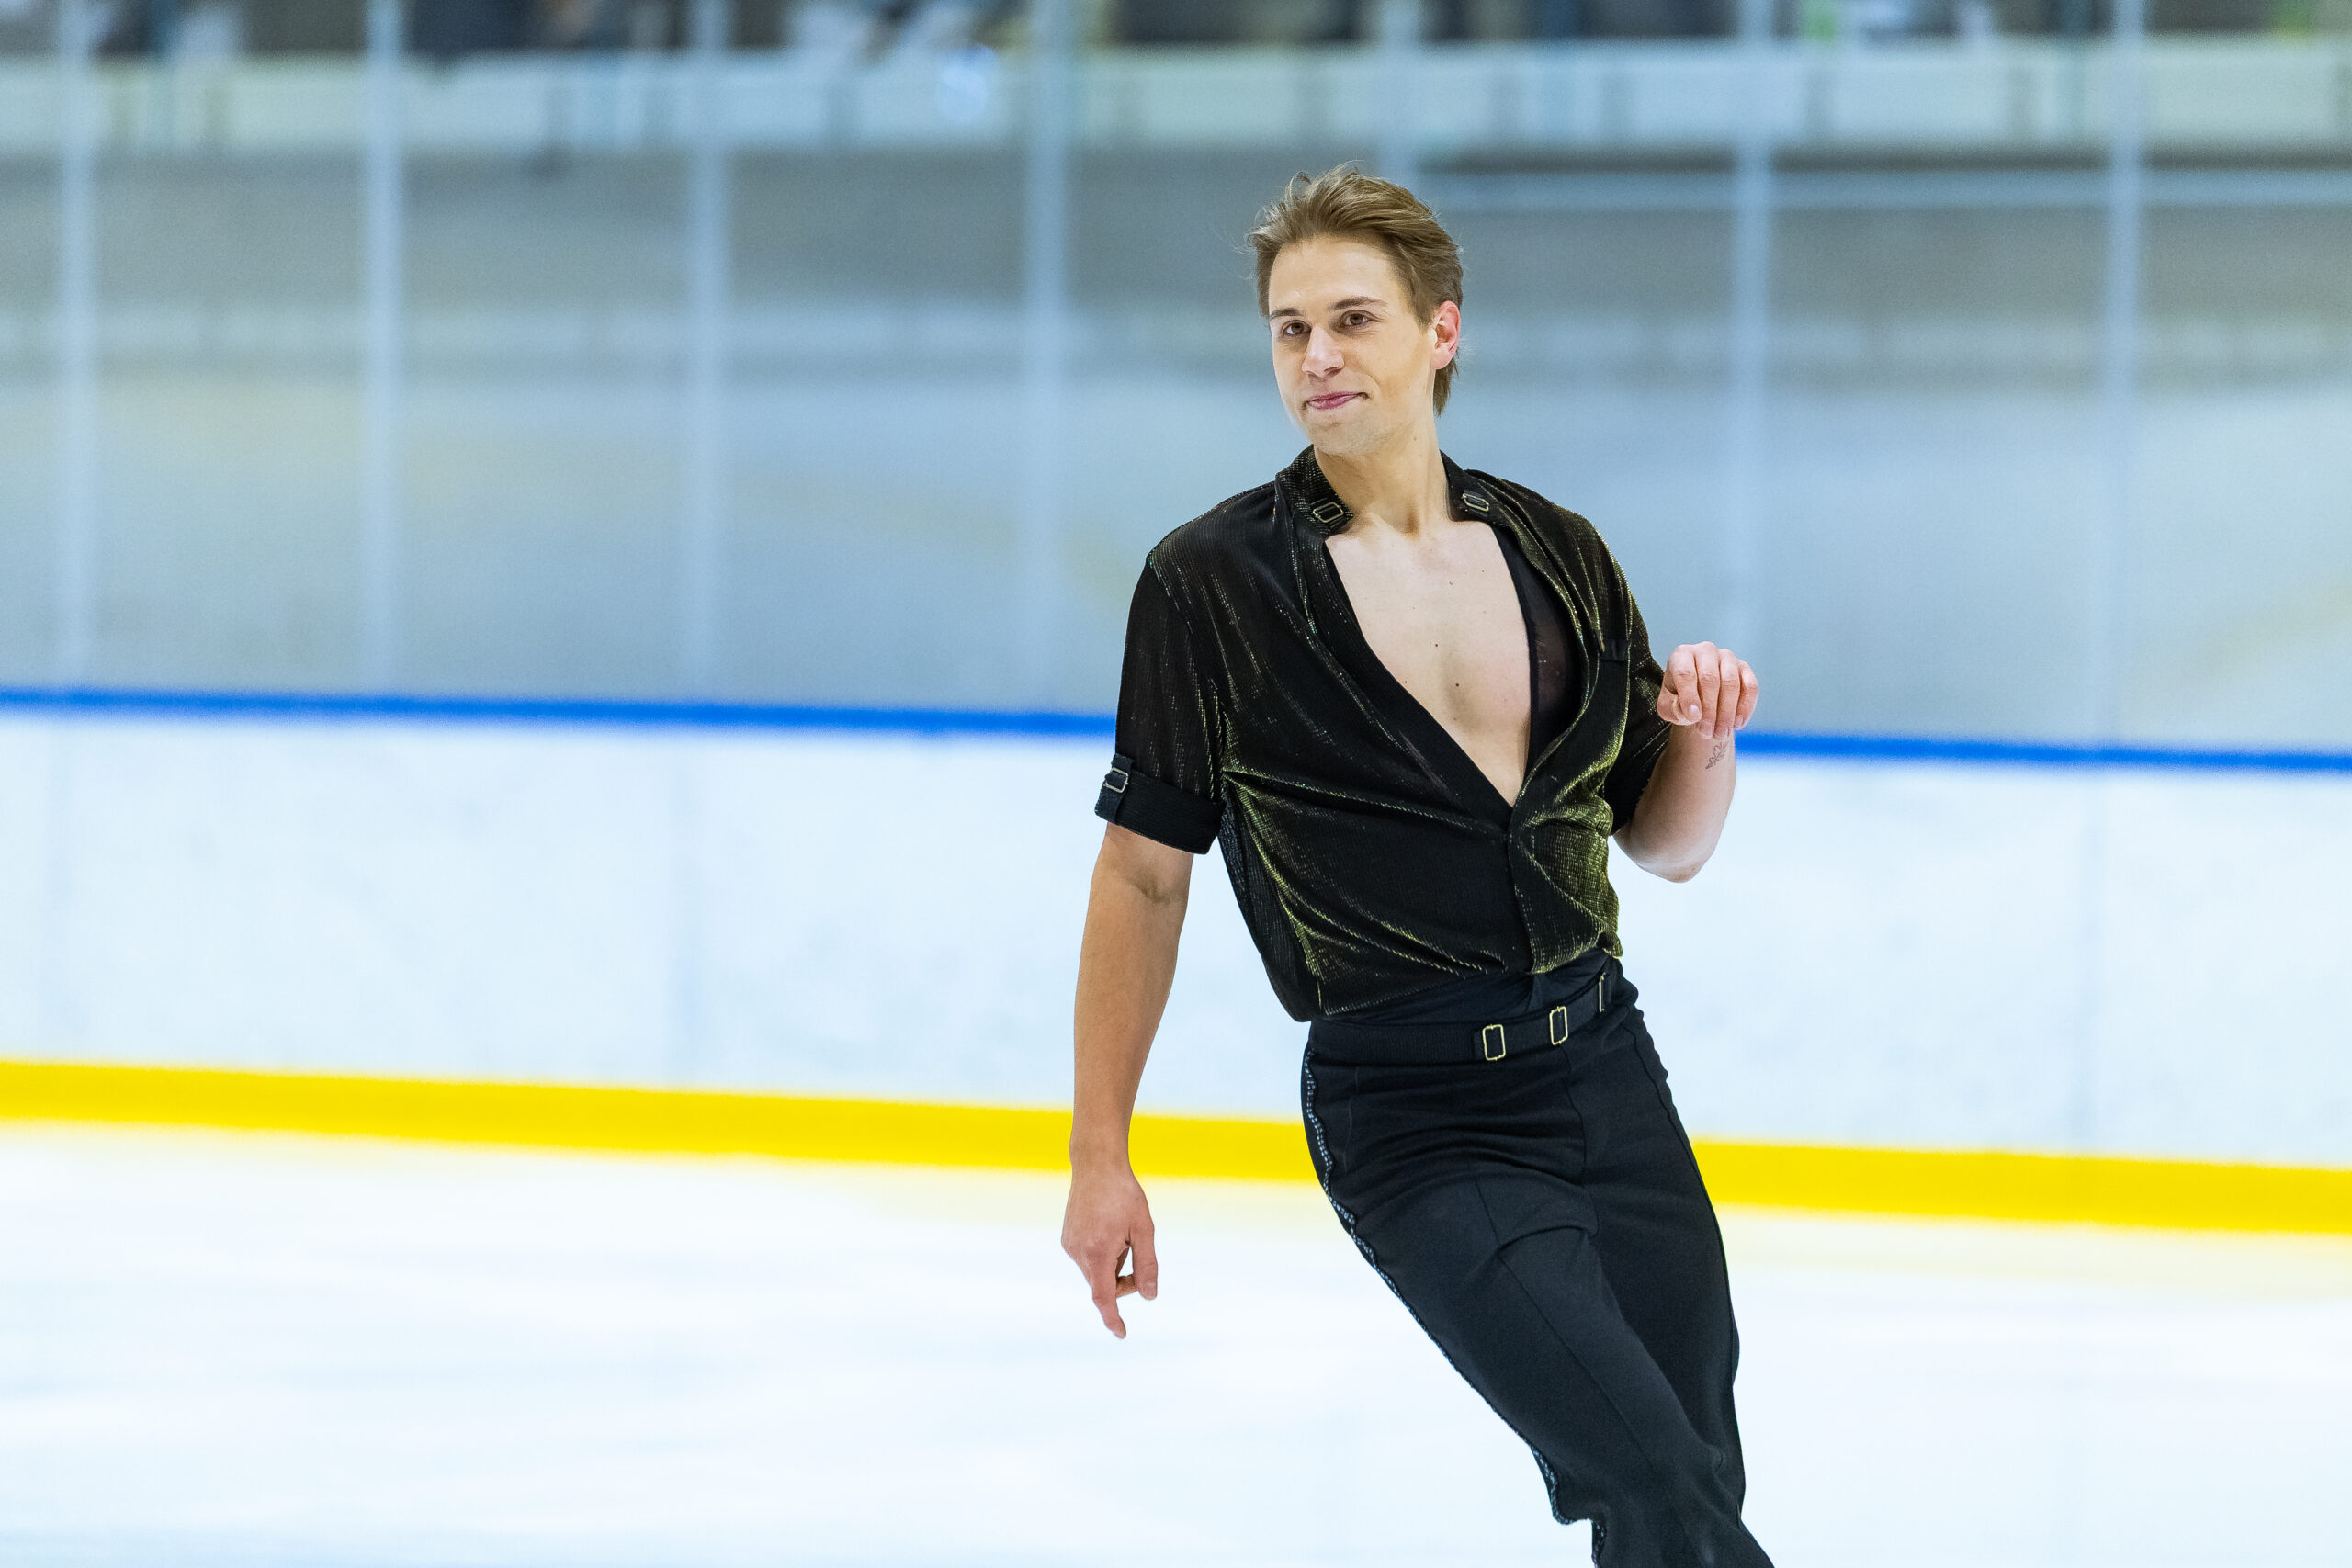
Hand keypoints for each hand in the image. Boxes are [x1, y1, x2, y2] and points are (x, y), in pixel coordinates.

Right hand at [1061, 1162, 1157, 1338]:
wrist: (1096, 1165)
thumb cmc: (1124, 1195)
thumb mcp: (1144, 1229)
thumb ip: (1147, 1265)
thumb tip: (1150, 1296)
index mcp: (1098, 1252)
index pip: (1104, 1297)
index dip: (1113, 1318)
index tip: (1121, 1333)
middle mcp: (1079, 1252)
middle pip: (1104, 1285)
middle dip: (1123, 1279)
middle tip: (1137, 1251)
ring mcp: (1070, 1245)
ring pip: (1096, 1271)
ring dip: (1113, 1263)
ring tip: (1119, 1230)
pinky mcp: (1067, 1239)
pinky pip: (1088, 1259)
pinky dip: (1101, 1254)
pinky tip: (1107, 1227)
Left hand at [1657, 642, 1757, 741]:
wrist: (1698, 696)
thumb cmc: (1678, 699)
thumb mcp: (1667, 706)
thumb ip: (1672, 708)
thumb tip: (1691, 713)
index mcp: (1682, 655)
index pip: (1686, 674)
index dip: (1690, 697)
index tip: (1693, 718)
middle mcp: (1705, 651)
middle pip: (1710, 679)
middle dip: (1709, 710)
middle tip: (1707, 733)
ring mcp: (1727, 657)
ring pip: (1731, 683)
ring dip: (1726, 712)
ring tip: (1720, 734)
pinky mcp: (1744, 668)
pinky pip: (1750, 687)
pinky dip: (1745, 707)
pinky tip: (1738, 725)